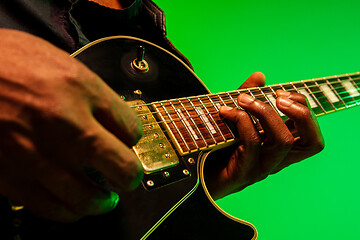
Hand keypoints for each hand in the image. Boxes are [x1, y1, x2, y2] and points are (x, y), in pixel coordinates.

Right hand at [0, 29, 142, 221]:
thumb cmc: (8, 60)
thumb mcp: (60, 61)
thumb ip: (92, 92)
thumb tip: (114, 119)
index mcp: (81, 89)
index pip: (131, 128)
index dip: (133, 138)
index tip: (128, 142)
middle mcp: (65, 124)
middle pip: (121, 166)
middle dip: (130, 174)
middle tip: (128, 177)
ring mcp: (38, 154)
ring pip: (88, 196)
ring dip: (102, 201)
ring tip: (105, 200)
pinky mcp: (9, 175)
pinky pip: (50, 206)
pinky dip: (69, 211)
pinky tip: (74, 207)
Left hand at [205, 72, 323, 198]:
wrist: (195, 173)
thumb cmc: (218, 144)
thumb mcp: (235, 116)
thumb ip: (249, 97)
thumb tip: (260, 75)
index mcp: (280, 148)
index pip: (312, 134)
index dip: (305, 109)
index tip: (282, 92)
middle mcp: (277, 160)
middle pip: (312, 142)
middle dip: (301, 113)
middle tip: (278, 97)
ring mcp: (261, 168)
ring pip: (283, 141)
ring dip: (265, 112)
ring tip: (244, 99)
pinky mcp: (243, 172)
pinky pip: (252, 143)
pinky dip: (241, 120)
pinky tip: (225, 111)